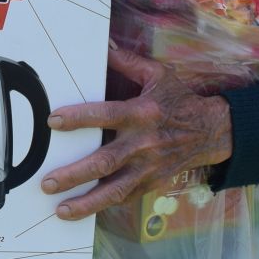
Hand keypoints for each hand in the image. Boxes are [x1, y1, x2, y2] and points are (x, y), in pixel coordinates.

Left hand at [38, 45, 233, 219]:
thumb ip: (128, 63)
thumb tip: (103, 46)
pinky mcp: (151, 183)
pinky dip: (102, 206)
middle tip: (47, 182)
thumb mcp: (158, 75)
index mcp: (142, 113)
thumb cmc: (178, 101)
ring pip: (114, 190)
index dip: (79, 118)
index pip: (106, 115)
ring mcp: (148, 168)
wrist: (211, 131)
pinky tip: (80, 213)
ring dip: (86, 202)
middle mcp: (143, 143)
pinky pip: (124, 198)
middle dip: (74, 174)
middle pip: (105, 162)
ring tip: (60, 210)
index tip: (53, 121)